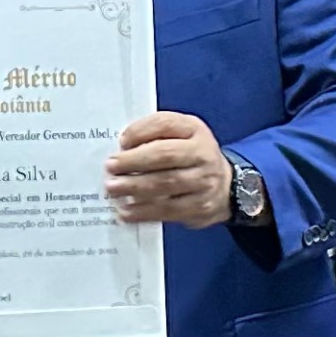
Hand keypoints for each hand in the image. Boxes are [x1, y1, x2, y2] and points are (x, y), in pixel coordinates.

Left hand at [106, 111, 233, 229]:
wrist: (225, 185)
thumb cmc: (190, 156)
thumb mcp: (179, 134)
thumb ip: (153, 133)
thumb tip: (125, 146)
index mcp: (194, 130)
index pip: (166, 124)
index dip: (141, 132)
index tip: (122, 142)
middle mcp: (203, 154)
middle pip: (165, 155)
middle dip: (134, 162)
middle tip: (111, 168)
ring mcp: (204, 182)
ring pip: (166, 184)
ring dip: (135, 187)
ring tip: (113, 189)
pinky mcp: (200, 207)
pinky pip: (168, 210)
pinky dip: (144, 212)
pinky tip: (127, 211)